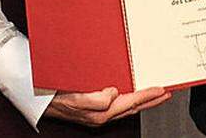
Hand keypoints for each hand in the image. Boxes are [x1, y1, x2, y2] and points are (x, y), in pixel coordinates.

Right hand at [44, 86, 170, 125]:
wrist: (39, 99)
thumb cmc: (55, 98)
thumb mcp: (76, 98)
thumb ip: (96, 99)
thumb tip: (113, 92)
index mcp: (100, 113)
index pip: (130, 102)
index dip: (147, 95)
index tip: (162, 90)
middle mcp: (101, 115)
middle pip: (133, 107)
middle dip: (151, 100)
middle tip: (167, 93)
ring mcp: (98, 113)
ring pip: (127, 107)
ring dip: (143, 100)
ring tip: (156, 94)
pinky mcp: (94, 108)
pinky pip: (118, 104)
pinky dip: (130, 99)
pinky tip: (132, 94)